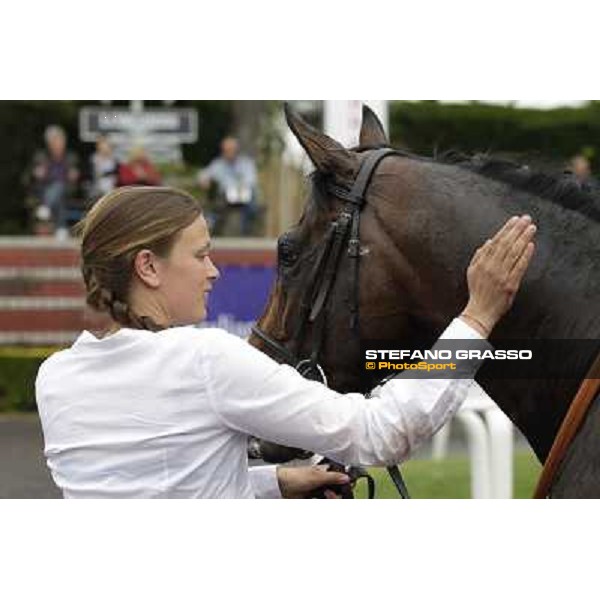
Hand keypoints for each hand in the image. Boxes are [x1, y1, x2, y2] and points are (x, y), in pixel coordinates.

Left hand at [277, 465, 350, 498]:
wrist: (280, 487)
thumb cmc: (295, 477)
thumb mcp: (317, 476)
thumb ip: (333, 477)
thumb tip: (346, 477)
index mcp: (324, 473)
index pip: (339, 479)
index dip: (343, 485)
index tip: (344, 489)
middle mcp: (321, 482)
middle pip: (335, 492)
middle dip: (335, 495)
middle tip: (330, 495)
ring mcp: (317, 492)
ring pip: (328, 498)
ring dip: (330, 498)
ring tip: (326, 497)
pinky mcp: (311, 499)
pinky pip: (320, 501)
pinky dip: (322, 500)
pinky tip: (320, 499)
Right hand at [461, 215, 535, 336]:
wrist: (480, 311)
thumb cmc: (477, 292)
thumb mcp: (472, 271)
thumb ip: (479, 256)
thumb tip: (489, 242)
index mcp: (482, 263)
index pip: (496, 242)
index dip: (506, 229)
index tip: (515, 220)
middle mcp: (491, 267)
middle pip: (506, 244)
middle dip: (517, 230)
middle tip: (526, 219)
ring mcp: (502, 275)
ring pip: (514, 253)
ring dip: (523, 238)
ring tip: (531, 228)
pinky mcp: (511, 284)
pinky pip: (519, 267)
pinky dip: (525, 255)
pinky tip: (531, 245)